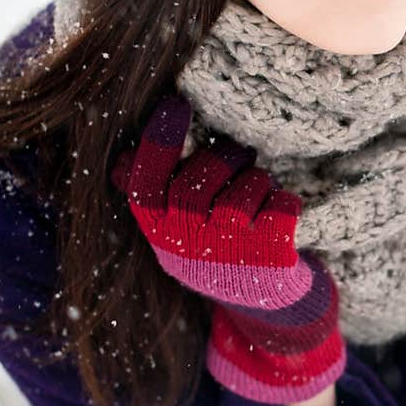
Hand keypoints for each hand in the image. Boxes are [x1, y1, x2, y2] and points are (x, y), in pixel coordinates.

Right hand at [111, 92, 309, 306]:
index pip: (146, 187)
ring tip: (257, 191)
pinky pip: (281, 208)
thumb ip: (156, 196)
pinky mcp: (271, 260)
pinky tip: (279, 213)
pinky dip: (285, 202)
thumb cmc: (218, 249)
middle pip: (197, 184)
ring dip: (256, 181)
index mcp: (161, 234)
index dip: (158, 143)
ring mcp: (230, 256)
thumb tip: (121, 160)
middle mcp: (189, 248)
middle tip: (241, 155)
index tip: (175, 104)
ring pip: (243, 192)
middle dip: (224, 159)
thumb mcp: (179, 230)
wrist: (265, 302)